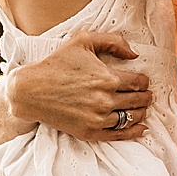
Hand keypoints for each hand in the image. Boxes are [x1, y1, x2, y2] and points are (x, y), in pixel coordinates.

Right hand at [8, 30, 153, 140]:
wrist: (30, 90)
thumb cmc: (57, 63)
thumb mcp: (84, 41)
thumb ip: (113, 41)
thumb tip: (134, 54)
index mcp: (108, 78)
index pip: (140, 82)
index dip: (144, 80)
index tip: (142, 80)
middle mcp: (105, 100)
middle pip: (139, 100)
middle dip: (145, 96)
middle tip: (145, 94)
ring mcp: (98, 118)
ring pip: (132, 118)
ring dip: (140, 112)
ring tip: (140, 108)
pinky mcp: (89, 132)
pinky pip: (119, 134)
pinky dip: (134, 131)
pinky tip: (141, 128)